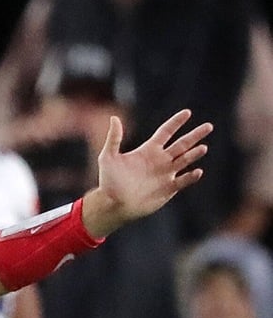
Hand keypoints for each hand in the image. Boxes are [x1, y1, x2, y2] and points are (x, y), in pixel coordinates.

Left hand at [82, 109, 212, 237]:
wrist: (113, 205)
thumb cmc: (109, 181)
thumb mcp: (108, 157)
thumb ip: (114, 138)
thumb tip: (114, 117)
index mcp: (148, 150)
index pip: (166, 132)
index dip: (176, 122)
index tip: (187, 112)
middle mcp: (160, 160)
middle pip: (182, 144)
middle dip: (195, 135)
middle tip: (208, 126)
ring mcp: (166, 174)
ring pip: (185, 161)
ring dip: (194, 154)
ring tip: (203, 148)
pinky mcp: (168, 189)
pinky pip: (183, 181)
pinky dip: (191, 176)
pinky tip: (197, 171)